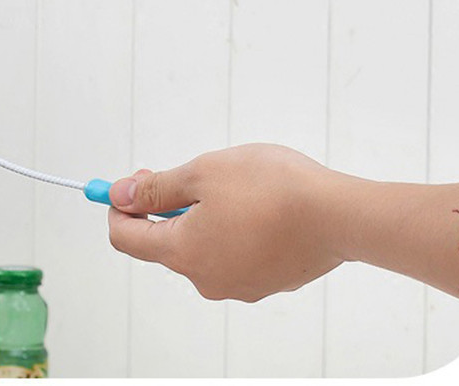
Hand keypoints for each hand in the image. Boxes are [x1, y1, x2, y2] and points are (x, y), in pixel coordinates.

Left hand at [107, 144, 458, 306]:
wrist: (339, 215)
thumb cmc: (270, 188)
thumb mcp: (201, 173)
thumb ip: (156, 189)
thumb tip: (119, 196)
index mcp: (184, 254)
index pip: (127, 239)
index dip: (120, 207)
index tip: (133, 180)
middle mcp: (207, 279)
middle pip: (165, 244)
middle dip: (163, 207)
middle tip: (180, 172)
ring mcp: (240, 285)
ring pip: (201, 247)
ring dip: (200, 216)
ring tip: (228, 184)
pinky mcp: (268, 281)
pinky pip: (233, 253)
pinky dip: (231, 229)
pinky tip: (255, 204)